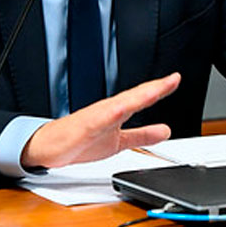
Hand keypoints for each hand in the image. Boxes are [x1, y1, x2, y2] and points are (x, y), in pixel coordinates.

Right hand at [21, 73, 180, 168]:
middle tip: (173, 78)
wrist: (50, 148)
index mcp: (117, 112)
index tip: (176, 79)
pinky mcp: (84, 127)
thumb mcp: (120, 141)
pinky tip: (121, 108)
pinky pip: (98, 119)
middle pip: (135, 96)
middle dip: (153, 88)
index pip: (142, 97)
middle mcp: (108, 110)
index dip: (160, 88)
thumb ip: (142, 135)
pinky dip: (110, 113)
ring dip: (138, 96)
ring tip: (156, 89)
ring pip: (120, 104)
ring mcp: (96, 117)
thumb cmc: (80, 141)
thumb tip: (165, 131)